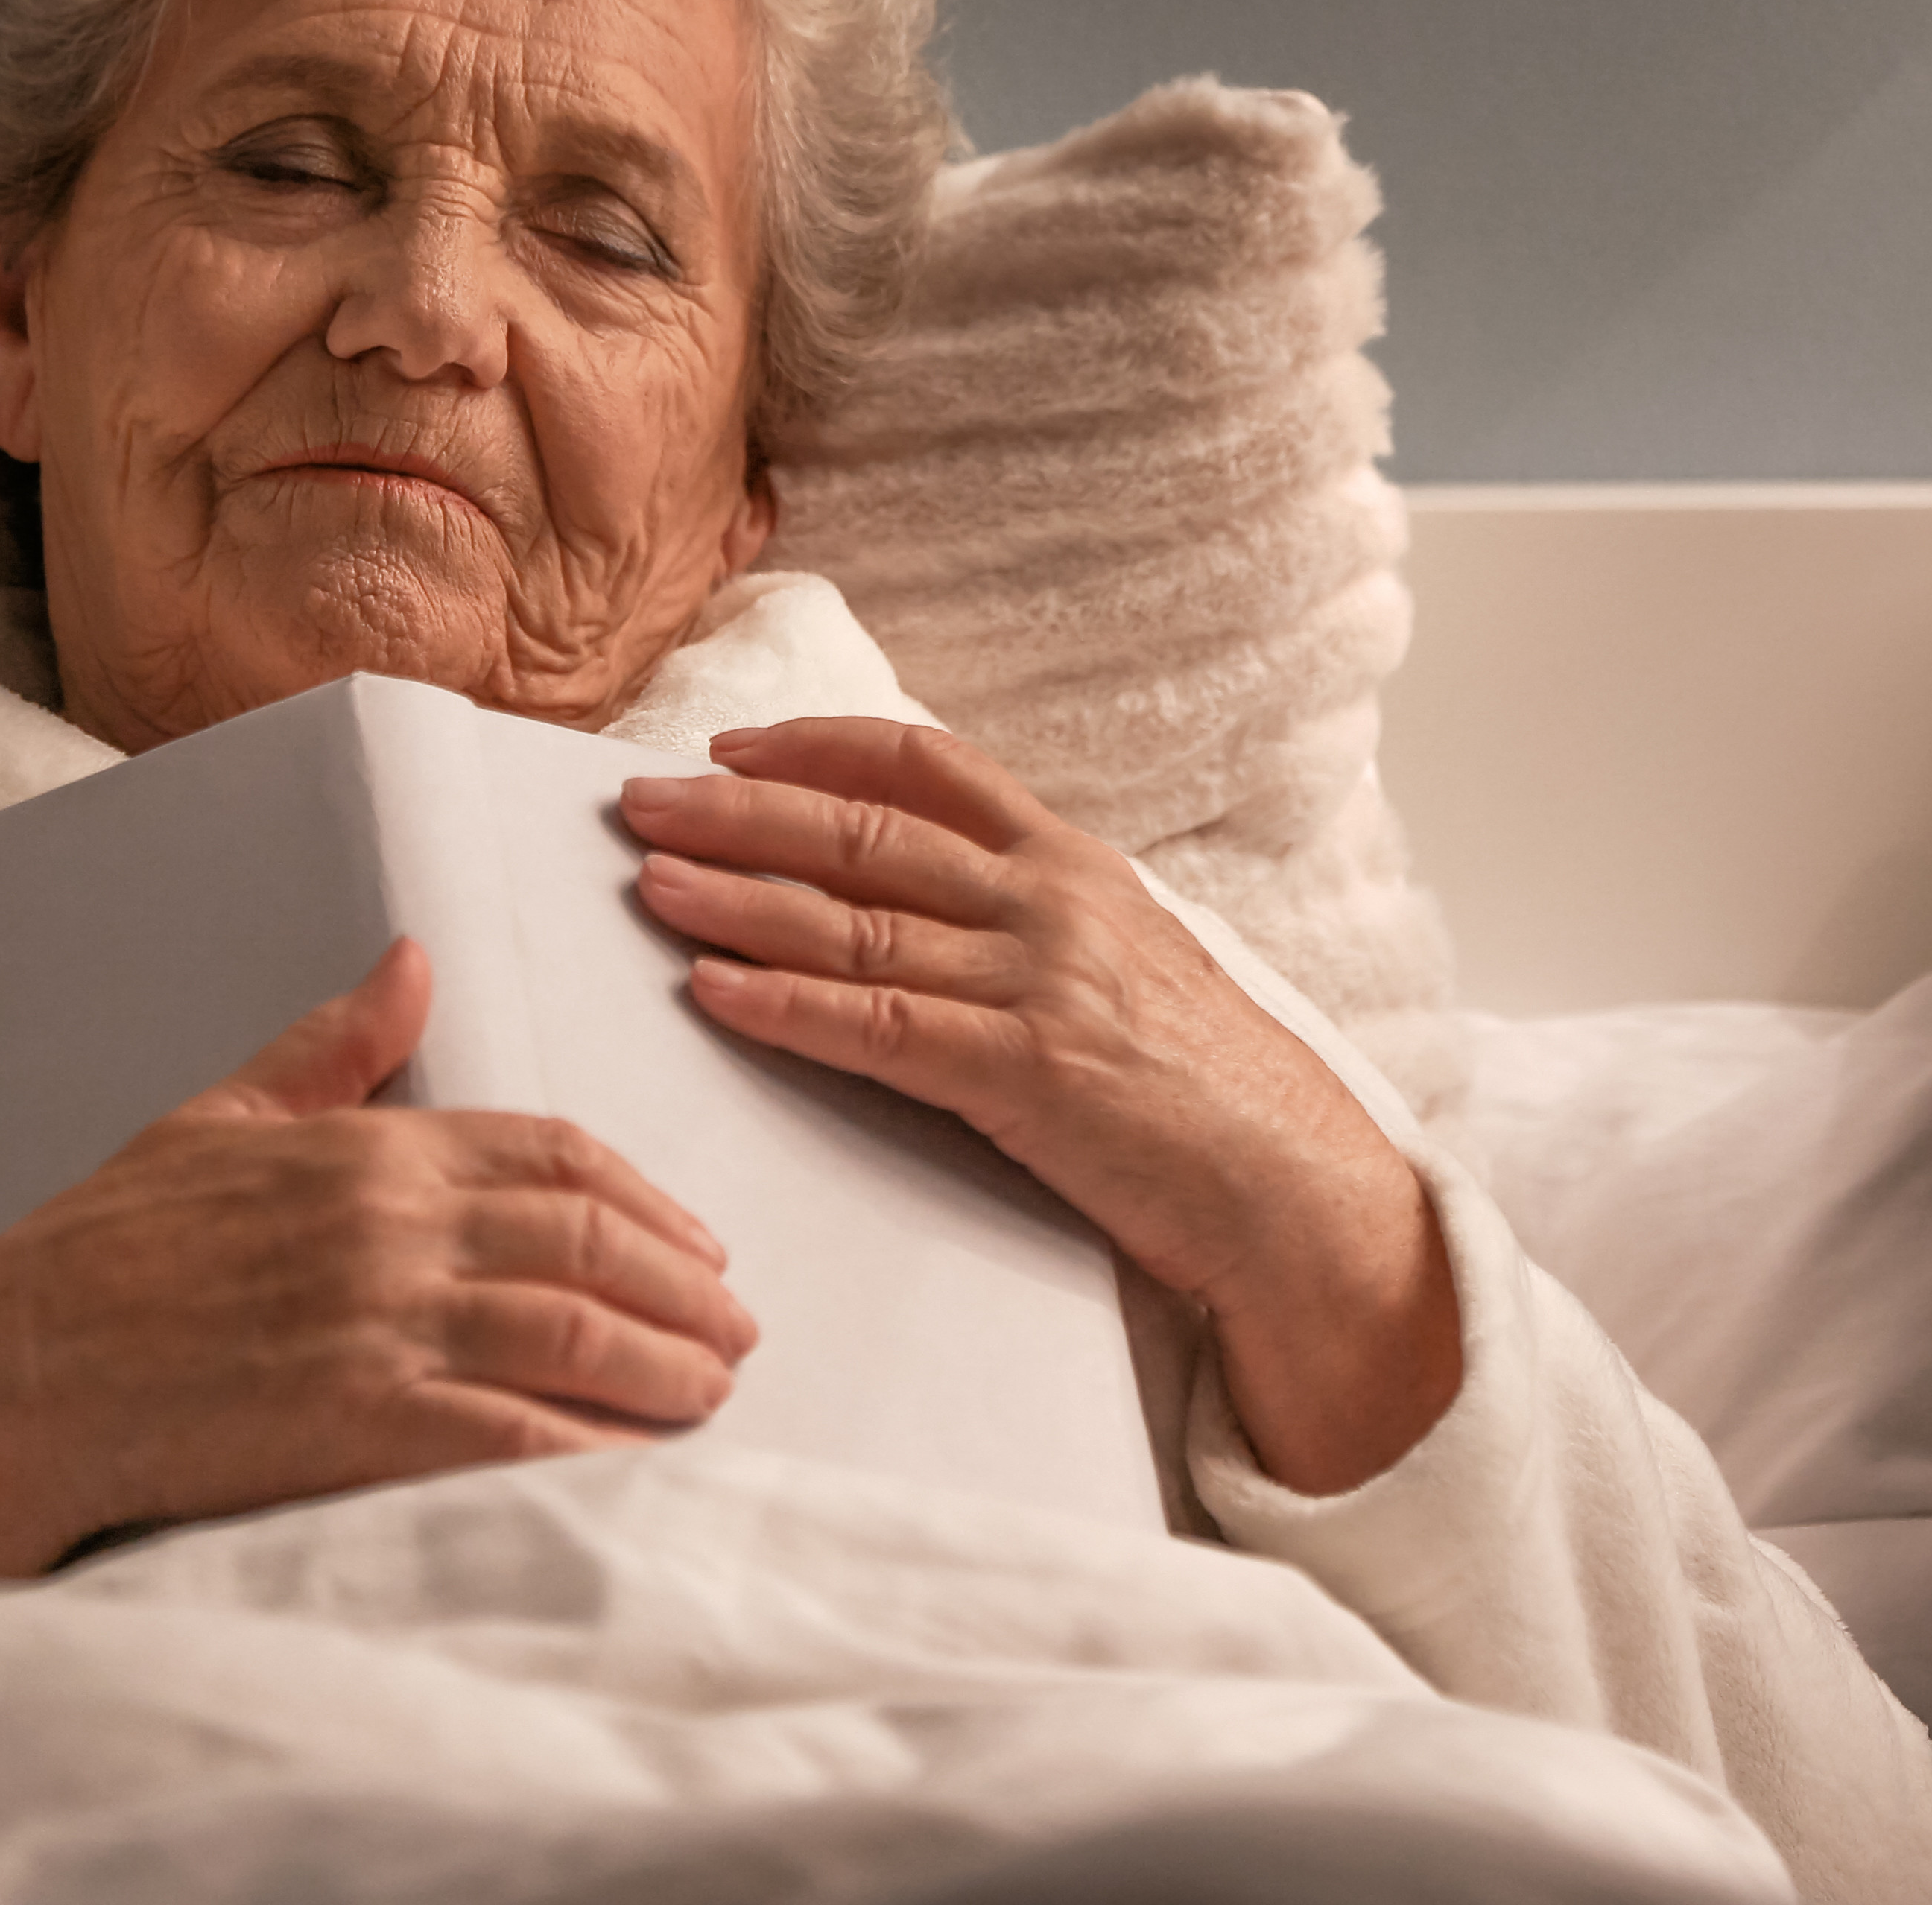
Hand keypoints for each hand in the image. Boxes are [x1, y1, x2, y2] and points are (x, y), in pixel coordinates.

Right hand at [0, 938, 755, 1584]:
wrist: (4, 1374)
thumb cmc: (98, 1254)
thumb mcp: (216, 1120)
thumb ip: (329, 1049)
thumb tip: (409, 958)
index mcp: (367, 1148)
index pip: (554, 1154)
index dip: (645, 1198)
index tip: (699, 1239)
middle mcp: (389, 1225)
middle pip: (588, 1241)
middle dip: (683, 1286)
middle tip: (736, 1326)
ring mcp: (376, 1321)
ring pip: (572, 1332)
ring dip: (661, 1365)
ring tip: (711, 1392)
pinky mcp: (356, 1419)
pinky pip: (511, 1430)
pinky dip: (589, 1448)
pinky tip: (634, 1465)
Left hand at [621, 722, 1461, 1493]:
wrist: (1293, 1183)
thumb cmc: (1207, 1087)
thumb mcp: (1126, 963)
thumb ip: (1033, 919)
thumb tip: (927, 898)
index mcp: (1075, 864)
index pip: (929, 765)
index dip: (818, 748)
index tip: (730, 748)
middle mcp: (1051, 901)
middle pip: (868, 831)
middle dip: (741, 811)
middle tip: (638, 802)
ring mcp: (1039, 982)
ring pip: (857, 921)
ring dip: (740, 897)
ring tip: (651, 884)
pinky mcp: (1027, 1074)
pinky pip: (879, 1028)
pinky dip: (788, 1005)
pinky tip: (716, 991)